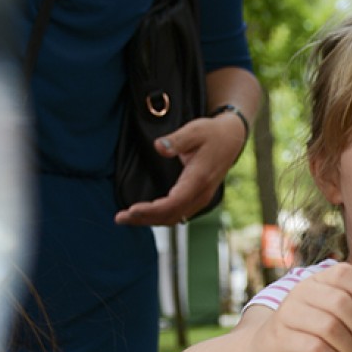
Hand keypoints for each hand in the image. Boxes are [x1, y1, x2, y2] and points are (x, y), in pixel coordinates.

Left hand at [114, 112, 245, 226]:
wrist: (231, 139)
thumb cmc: (211, 133)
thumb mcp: (195, 130)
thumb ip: (177, 140)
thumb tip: (159, 146)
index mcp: (198, 179)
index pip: (173, 202)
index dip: (152, 210)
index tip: (132, 209)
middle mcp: (201, 194)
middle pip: (171, 215)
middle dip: (144, 218)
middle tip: (120, 218)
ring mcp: (201, 199)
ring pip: (173, 218)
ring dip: (150, 220)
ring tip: (126, 218)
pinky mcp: (197, 199)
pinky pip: (177, 214)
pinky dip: (159, 217)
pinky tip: (144, 215)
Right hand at [250, 265, 351, 351]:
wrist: (267, 348)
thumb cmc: (308, 331)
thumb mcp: (330, 314)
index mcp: (318, 280)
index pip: (345, 274)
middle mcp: (302, 291)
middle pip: (341, 304)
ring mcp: (289, 313)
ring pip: (331, 329)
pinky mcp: (283, 338)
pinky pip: (317, 350)